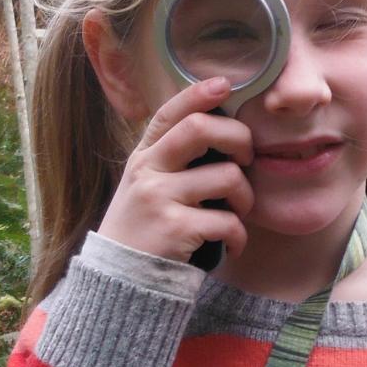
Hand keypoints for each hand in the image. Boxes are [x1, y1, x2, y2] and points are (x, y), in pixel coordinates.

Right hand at [97, 77, 255, 262]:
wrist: (121, 283)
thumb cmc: (144, 232)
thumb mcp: (145, 188)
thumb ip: (171, 161)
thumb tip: (218, 130)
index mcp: (143, 158)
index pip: (169, 113)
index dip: (198, 94)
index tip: (225, 84)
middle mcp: (147, 172)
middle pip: (200, 129)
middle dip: (238, 139)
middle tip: (246, 160)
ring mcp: (159, 199)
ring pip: (227, 177)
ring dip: (246, 198)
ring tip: (238, 215)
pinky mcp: (175, 229)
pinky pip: (228, 221)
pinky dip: (239, 236)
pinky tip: (232, 245)